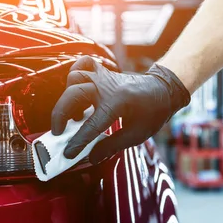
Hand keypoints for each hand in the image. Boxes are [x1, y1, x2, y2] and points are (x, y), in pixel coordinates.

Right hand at [52, 57, 190, 163]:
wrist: (163, 89)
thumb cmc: (152, 112)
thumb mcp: (136, 135)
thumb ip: (111, 146)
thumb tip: (91, 157)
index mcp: (118, 103)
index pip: (92, 125)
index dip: (77, 142)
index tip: (67, 153)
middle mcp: (107, 87)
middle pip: (74, 94)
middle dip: (61, 115)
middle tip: (59, 132)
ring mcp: (104, 76)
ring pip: (74, 78)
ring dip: (67, 97)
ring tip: (74, 115)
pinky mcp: (103, 72)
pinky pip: (82, 64)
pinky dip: (74, 73)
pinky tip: (76, 90)